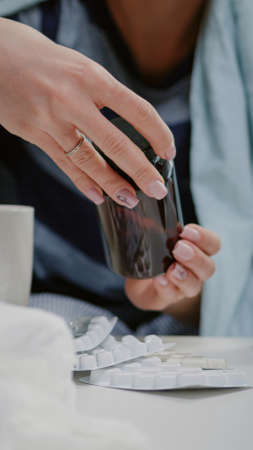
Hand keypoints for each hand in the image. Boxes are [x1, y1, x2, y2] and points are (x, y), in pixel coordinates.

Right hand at [0, 18, 174, 207]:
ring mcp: (51, 119)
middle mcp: (72, 99)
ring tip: (130, 199)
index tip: (169, 152)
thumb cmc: (46, 61)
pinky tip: (97, 195)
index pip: (137, 110)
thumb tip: (132, 128)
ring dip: (111, 184)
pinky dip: (83, 182)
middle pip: (115, 142)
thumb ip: (104, 96)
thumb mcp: (82, 68)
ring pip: (88, 160)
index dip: (158, 134)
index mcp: (92, 77)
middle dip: (140, 170)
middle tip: (157, 189)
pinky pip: (64, 164)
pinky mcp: (34, 134)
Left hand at [125, 224, 220, 324]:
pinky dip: (167, 288)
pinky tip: (159, 280)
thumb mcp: (152, 234)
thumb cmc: (153, 252)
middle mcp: (194, 270)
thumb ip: (151, 223)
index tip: (186, 230)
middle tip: (179, 249)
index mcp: (196, 250)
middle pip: (208, 267)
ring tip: (172, 269)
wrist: (138, 280)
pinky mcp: (167, 297)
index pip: (213, 244)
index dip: (204, 238)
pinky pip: (172, 296)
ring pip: (194, 285)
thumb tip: (138, 208)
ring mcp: (183, 287)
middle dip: (195, 257)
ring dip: (184, 276)